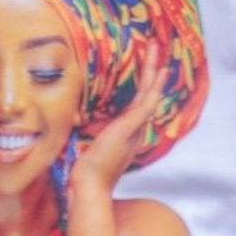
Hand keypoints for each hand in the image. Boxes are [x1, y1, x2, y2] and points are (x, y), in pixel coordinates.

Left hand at [71, 48, 163, 201]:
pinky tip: (159, 71)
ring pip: (149, 92)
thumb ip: (90, 136)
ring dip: (153, 69)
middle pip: (147, 93)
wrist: (90, 187)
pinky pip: (147, 102)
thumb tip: (76, 124)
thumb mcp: (88, 147)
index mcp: (128, 133)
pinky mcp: (131, 128)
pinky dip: (154, 86)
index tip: (148, 68)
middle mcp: (135, 129)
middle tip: (155, 47)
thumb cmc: (87, 173)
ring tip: (156, 48)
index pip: (138, 103)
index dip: (145, 84)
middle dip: (151, 70)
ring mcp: (135, 128)